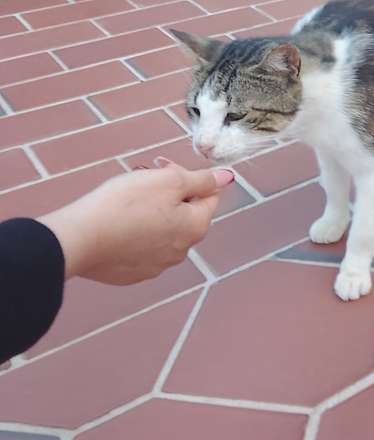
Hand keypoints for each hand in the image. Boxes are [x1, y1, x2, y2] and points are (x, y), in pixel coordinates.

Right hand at [40, 159, 233, 284]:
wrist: (81, 238)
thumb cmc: (125, 205)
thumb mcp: (169, 181)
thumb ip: (202, 179)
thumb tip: (227, 178)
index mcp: (195, 227)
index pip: (208, 195)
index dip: (186, 176)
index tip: (161, 166)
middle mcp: (182, 251)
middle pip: (184, 213)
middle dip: (167, 193)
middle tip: (141, 179)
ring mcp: (157, 265)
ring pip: (162, 230)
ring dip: (151, 212)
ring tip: (125, 200)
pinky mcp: (132, 273)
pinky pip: (141, 247)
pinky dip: (134, 232)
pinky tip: (116, 223)